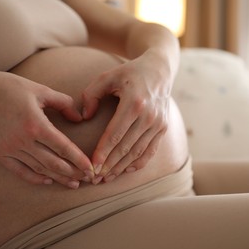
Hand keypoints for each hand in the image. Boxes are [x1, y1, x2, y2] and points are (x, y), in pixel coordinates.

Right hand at [0, 71, 92, 187]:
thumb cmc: (13, 89)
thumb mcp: (42, 90)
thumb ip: (64, 103)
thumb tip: (79, 118)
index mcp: (36, 124)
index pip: (63, 147)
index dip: (79, 160)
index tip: (91, 168)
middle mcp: (24, 140)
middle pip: (54, 163)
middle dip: (73, 172)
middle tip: (88, 178)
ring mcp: (10, 149)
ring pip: (39, 169)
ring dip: (58, 177)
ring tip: (73, 183)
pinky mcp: (0, 153)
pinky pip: (20, 171)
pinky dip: (34, 178)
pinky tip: (48, 181)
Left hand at [82, 52, 170, 182]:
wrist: (160, 70)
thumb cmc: (130, 73)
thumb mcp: (107, 76)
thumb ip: (91, 94)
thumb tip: (85, 116)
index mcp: (134, 103)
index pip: (115, 134)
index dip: (103, 152)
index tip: (91, 166)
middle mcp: (149, 116)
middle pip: (126, 147)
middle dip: (109, 165)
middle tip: (94, 178)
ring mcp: (158, 124)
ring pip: (138, 152)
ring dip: (121, 167)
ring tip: (106, 178)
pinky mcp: (163, 128)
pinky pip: (150, 151)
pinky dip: (138, 163)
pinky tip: (125, 171)